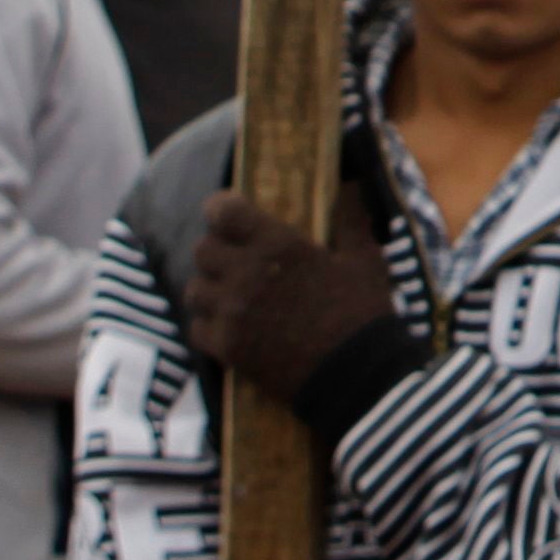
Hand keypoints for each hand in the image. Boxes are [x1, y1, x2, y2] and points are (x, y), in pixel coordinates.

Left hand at [181, 192, 396, 402]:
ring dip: (209, 289)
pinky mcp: (227, 347)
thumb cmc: (363, 311)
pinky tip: (227, 327)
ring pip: (194, 289)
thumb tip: (351, 185)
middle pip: (203, 250)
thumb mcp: (365, 259)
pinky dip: (207, 326)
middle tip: (232, 259)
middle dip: (216, 251)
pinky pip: (196, 328)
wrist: (356, 374)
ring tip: (226, 295)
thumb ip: (351, 220)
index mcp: (280, 245)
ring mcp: (233, 312)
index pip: (225, 212)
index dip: (220, 208)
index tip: (225, 211)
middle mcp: (247, 273)